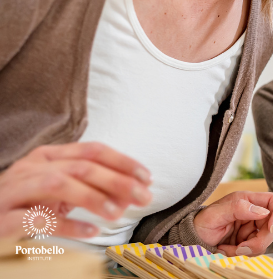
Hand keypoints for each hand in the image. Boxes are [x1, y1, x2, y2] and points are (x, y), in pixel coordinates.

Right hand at [0, 142, 151, 238]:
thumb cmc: (24, 202)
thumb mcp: (59, 191)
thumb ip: (92, 189)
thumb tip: (130, 195)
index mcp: (48, 156)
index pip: (92, 150)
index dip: (123, 162)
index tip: (147, 178)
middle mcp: (31, 167)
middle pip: (81, 166)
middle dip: (117, 181)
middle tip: (143, 197)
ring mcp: (15, 190)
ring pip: (58, 184)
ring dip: (93, 197)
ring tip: (117, 213)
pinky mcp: (3, 216)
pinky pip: (36, 218)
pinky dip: (66, 224)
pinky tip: (91, 231)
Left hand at [193, 191, 272, 255]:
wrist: (193, 239)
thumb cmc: (201, 223)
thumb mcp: (216, 214)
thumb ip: (239, 208)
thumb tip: (263, 211)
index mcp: (248, 200)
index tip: (271, 228)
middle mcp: (253, 212)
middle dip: (261, 240)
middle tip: (242, 247)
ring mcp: (252, 227)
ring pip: (266, 240)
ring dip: (249, 249)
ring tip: (231, 248)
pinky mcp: (249, 240)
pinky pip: (256, 249)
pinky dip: (243, 253)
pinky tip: (229, 249)